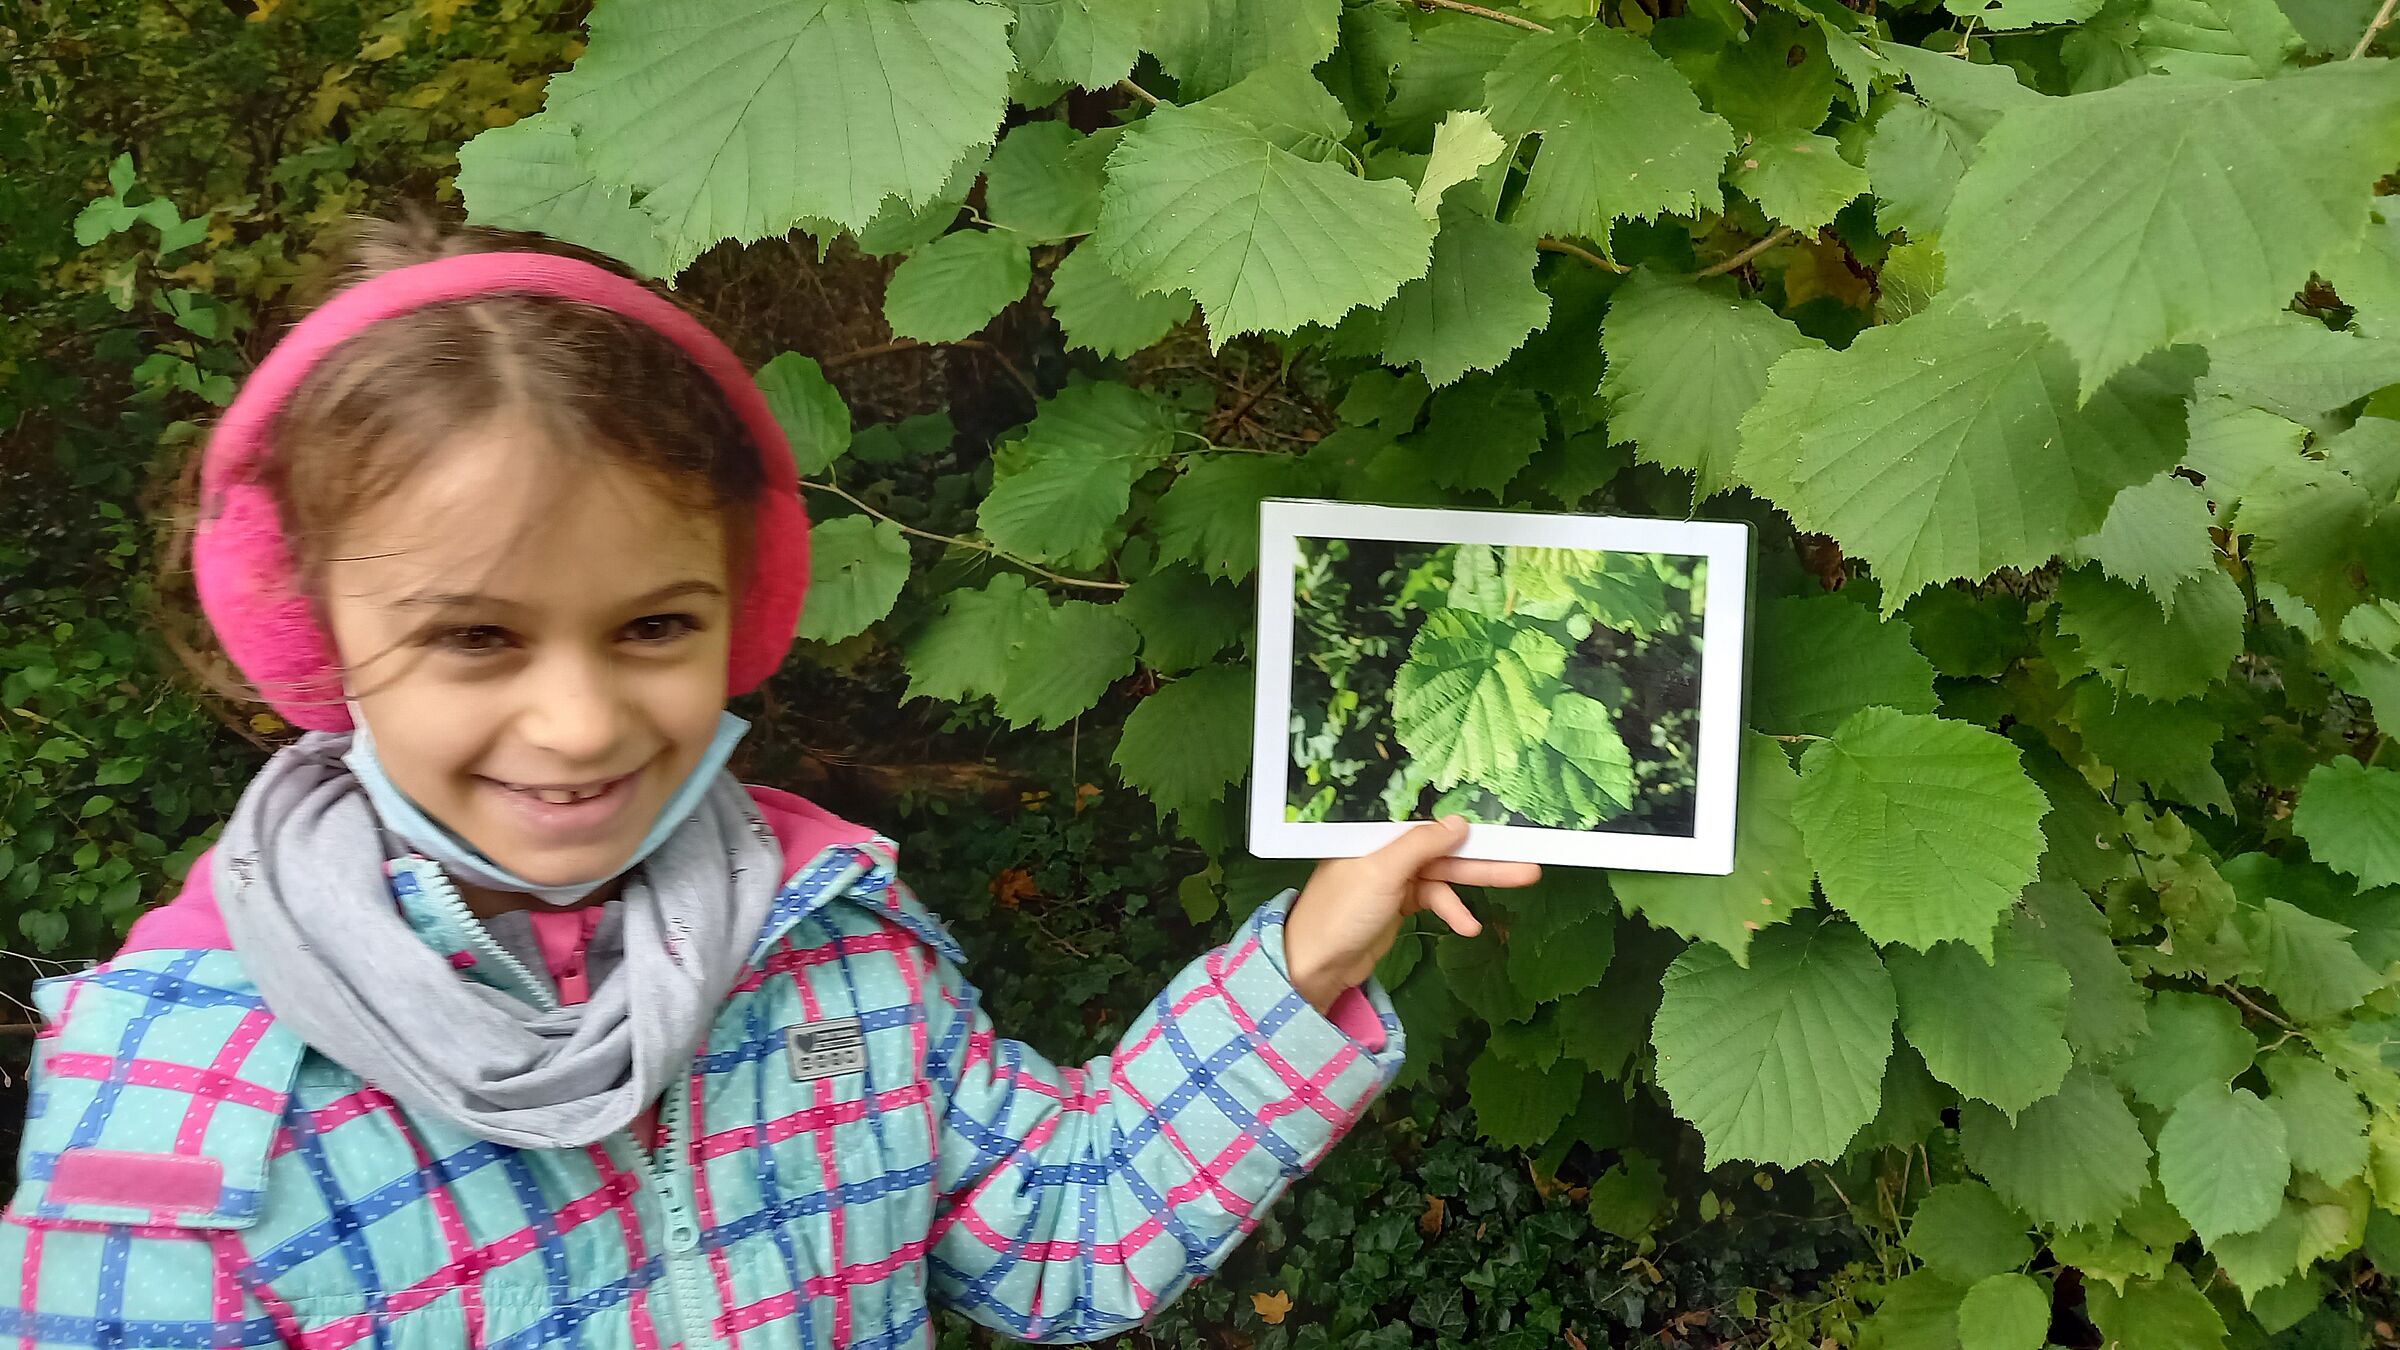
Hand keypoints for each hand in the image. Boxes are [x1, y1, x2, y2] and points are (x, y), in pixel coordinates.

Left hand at [1282, 816, 1540, 1012]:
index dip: (1462, 815)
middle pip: (1442, 846)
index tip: (1502, 815)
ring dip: (1475, 884)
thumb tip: (1460, 821)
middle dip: (1484, 853)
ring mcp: (1392, 877)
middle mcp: (1385, 848)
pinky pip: (1435, 899)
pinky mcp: (1398, 904)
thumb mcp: (1382, 872)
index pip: (1425, 816)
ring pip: (1444, 873)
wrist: (1315, 966)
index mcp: (1375, 831)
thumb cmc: (1341, 911)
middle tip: (1529, 854)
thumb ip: (1421, 845)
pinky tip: (1469, 927)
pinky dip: (1452, 910)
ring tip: (1523, 881)